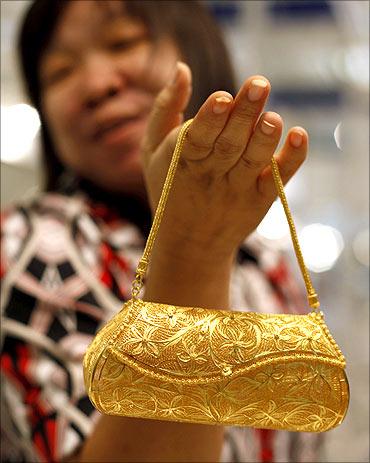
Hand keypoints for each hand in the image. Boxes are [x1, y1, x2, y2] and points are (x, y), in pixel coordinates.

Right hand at [141, 62, 307, 261]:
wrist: (189, 244)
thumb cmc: (168, 187)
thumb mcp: (151, 149)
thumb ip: (165, 108)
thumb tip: (183, 67)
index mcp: (182, 162)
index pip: (196, 139)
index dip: (210, 120)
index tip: (223, 97)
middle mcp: (211, 176)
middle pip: (230, 144)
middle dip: (245, 114)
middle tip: (260, 83)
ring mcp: (238, 190)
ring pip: (253, 161)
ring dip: (265, 138)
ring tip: (273, 116)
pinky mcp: (259, 200)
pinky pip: (277, 180)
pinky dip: (291, 159)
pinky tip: (299, 136)